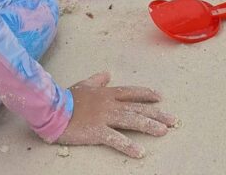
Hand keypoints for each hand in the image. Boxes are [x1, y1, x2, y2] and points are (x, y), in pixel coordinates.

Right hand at [57, 72, 176, 157]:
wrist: (53, 108)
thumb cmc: (67, 98)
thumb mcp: (84, 85)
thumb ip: (97, 80)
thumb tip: (107, 74)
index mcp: (107, 93)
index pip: (131, 93)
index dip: (146, 94)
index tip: (160, 97)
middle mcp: (110, 103)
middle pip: (137, 107)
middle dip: (156, 113)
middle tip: (173, 120)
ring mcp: (105, 117)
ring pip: (131, 121)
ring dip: (149, 126)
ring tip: (164, 131)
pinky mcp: (97, 131)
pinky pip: (116, 139)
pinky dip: (129, 146)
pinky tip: (140, 151)